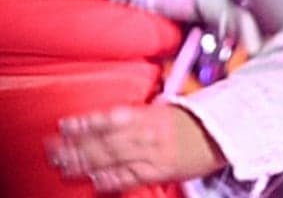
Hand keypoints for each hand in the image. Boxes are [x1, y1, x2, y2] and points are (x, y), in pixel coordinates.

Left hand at [47, 103, 225, 190]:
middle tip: (54, 149)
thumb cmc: (195, 120)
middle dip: (77, 146)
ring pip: (112, 159)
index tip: (65, 125)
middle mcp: (149, 133)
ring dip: (86, 163)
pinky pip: (131, 176)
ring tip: (64, 165)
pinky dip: (111, 178)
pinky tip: (94, 179)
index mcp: (151, 114)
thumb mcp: (168, 108)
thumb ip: (140, 114)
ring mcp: (153, 154)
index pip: (111, 118)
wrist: (223, 135)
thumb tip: (110, 120)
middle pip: (105, 141)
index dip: (86, 123)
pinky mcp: (160, 171)